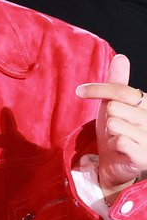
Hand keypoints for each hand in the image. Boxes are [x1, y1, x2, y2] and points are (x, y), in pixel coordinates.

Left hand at [76, 54, 146, 202]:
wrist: (116, 163)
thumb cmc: (117, 130)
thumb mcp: (115, 103)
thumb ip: (118, 82)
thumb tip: (121, 57)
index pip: (120, 89)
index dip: (97, 89)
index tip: (79, 91)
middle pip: (114, 107)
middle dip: (108, 118)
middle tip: (114, 128)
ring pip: (115, 123)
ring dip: (110, 132)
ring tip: (117, 138)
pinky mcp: (144, 155)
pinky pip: (119, 140)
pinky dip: (113, 144)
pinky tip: (120, 150)